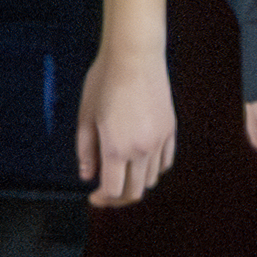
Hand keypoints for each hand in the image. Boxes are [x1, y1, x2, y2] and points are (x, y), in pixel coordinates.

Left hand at [72, 41, 177, 206]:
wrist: (135, 56)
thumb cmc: (105, 81)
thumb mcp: (86, 117)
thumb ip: (85, 150)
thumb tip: (87, 174)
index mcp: (117, 148)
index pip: (113, 190)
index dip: (102, 199)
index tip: (93, 197)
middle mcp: (142, 149)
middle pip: (134, 191)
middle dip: (118, 198)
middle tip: (107, 193)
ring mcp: (160, 140)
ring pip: (151, 179)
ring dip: (136, 183)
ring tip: (123, 175)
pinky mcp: (170, 129)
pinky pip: (165, 161)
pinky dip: (153, 169)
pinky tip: (141, 162)